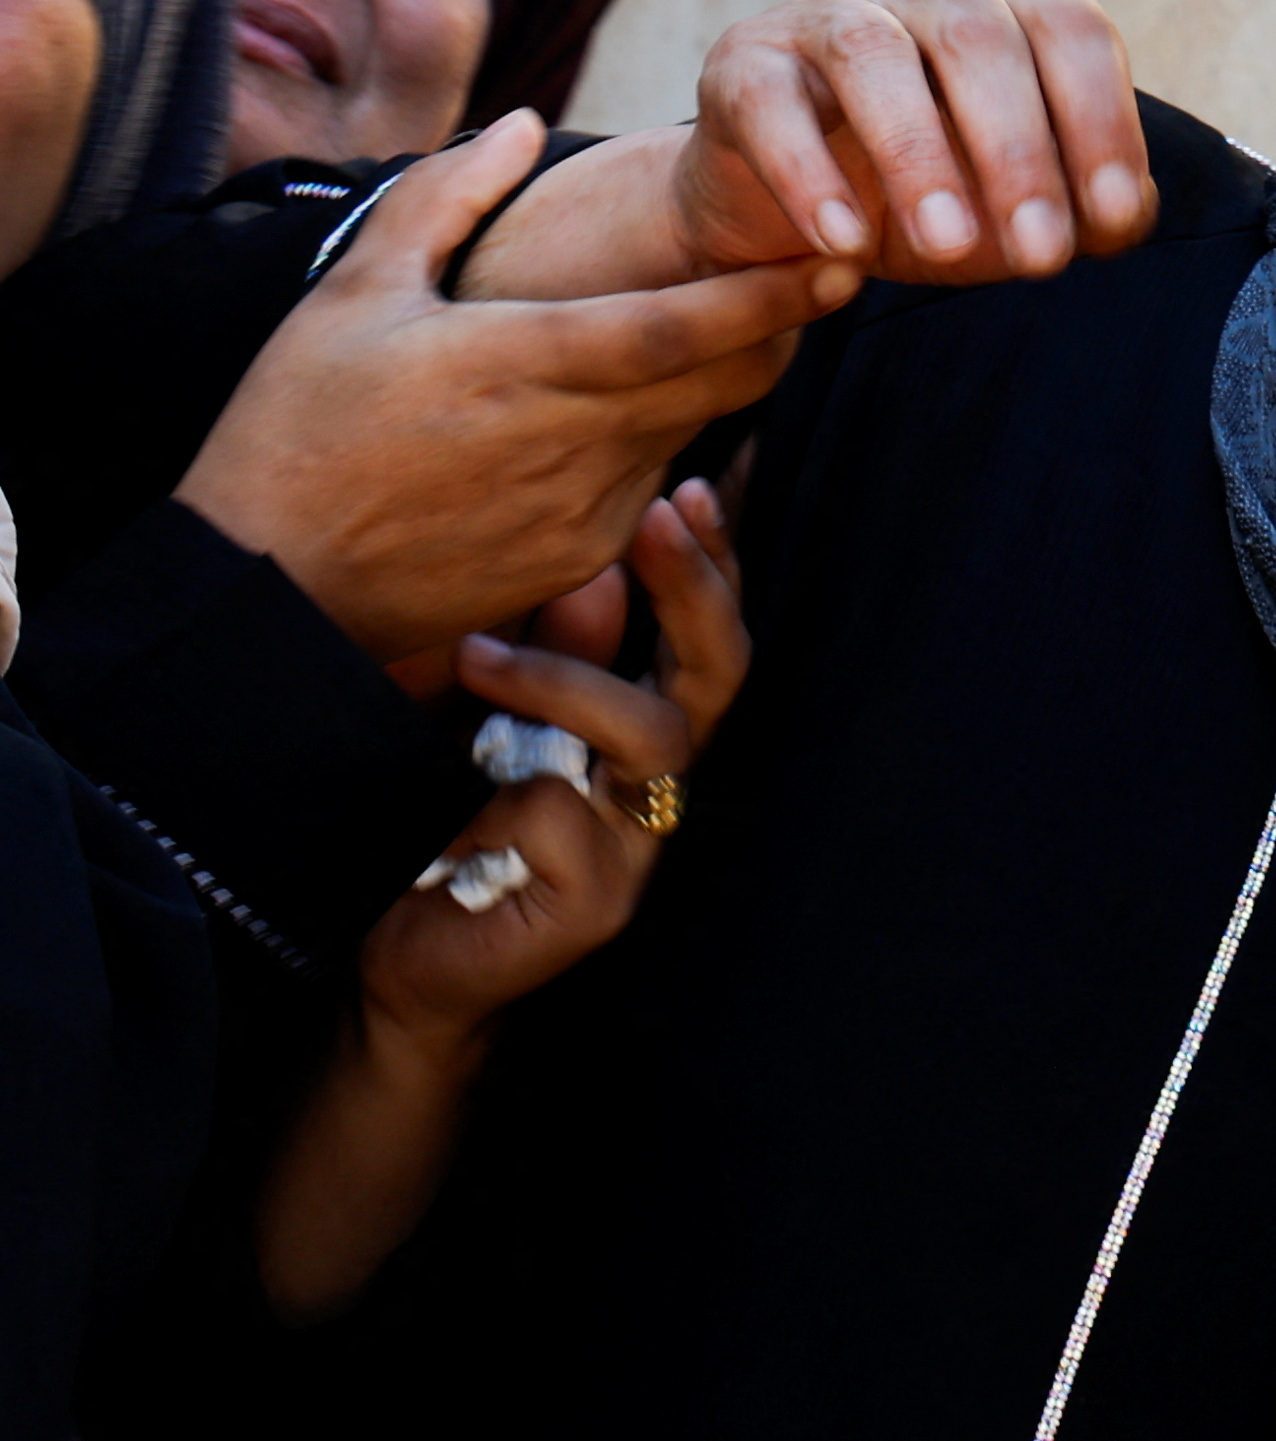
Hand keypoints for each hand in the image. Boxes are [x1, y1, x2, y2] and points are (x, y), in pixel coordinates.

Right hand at [175, 117, 836, 660]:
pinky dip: (656, 440)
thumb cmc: (299, 427)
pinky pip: (651, 485)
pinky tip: (620, 414)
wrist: (273, 588)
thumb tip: (520, 120)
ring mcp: (587, 510)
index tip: (840, 260)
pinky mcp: (585, 560)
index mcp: (521, 363)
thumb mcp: (353, 294)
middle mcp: (574, 441)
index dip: (770, 297)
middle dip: (778, 329)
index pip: (681, 327)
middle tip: (816, 274)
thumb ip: (446, 200)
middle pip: (725, 381)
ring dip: (711, 382)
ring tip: (716, 331)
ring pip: (692, 428)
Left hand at [355, 486, 747, 1052]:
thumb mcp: (480, 717)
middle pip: (720, 673)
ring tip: (474, 658)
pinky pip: (563, 820)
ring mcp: (638, 845)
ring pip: (650, 735)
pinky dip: (497, 801)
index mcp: (639, 725)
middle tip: (663, 513)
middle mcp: (658, 780)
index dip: (720, 559)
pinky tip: (443, 814)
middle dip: (698, 585)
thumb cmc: (434, 829)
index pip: (707, 629)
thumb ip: (545, 649)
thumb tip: (597, 567)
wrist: (391, 959)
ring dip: (564, 682)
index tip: (700, 481)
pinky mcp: (598, 906)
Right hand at [464, 0, 1159, 296]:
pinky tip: (844, 241)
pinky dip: (809, 174)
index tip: (1109, 217)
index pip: (1071, 30)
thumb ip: (1084, 210)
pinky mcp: (744, 60)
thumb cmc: (931, 197)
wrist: (795, 215)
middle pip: (978, 37)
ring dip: (919, 155)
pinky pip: (772, 103)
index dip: (1100, 119)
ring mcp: (828, 12)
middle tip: (1040, 257)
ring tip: (948, 247)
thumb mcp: (1017, 210)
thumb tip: (1121, 217)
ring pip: (874, 55)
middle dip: (1018, 152)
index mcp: (1008, 5)